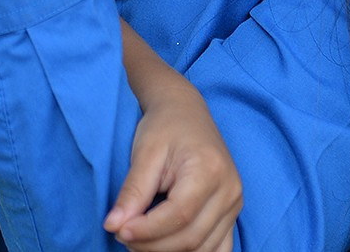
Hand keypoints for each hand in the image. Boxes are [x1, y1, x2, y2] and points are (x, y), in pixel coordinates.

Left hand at [105, 87, 242, 251]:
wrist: (185, 112)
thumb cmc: (164, 128)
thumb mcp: (144, 153)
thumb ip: (132, 192)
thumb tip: (114, 226)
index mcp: (210, 170)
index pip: (178, 216)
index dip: (146, 231)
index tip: (118, 231)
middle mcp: (230, 190)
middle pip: (191, 238)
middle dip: (153, 245)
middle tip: (123, 235)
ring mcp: (234, 204)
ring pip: (203, 249)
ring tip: (139, 240)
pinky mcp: (232, 213)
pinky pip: (218, 248)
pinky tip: (166, 246)